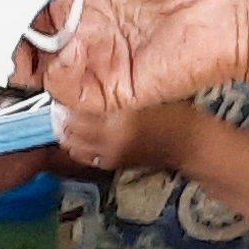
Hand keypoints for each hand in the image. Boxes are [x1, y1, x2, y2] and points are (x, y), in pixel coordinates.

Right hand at [0, 0, 248, 112]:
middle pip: (13, 21)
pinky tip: (48, 55)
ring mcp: (90, 50)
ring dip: (8, 49)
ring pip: (28, 59)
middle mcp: (79, 12)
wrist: (240, 1)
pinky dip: (48, 78)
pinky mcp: (106, 85)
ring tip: (0, 33)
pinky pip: (62, 90)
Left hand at [55, 99, 209, 173]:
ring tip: (71, 116)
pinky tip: (83, 132)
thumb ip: (112, 90)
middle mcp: (108, 140)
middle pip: (66, 129)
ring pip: (70, 144)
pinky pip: (82, 155)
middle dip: (60, 115)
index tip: (64, 86)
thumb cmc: (172, 112)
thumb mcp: (141, 92)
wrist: (188, 143)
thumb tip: (81, 83)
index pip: (73, 110)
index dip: (65, 96)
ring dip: (66, 131)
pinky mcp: (111, 164)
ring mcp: (108, 155)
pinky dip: (76, 144)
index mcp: (116, 119)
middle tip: (62, 101)